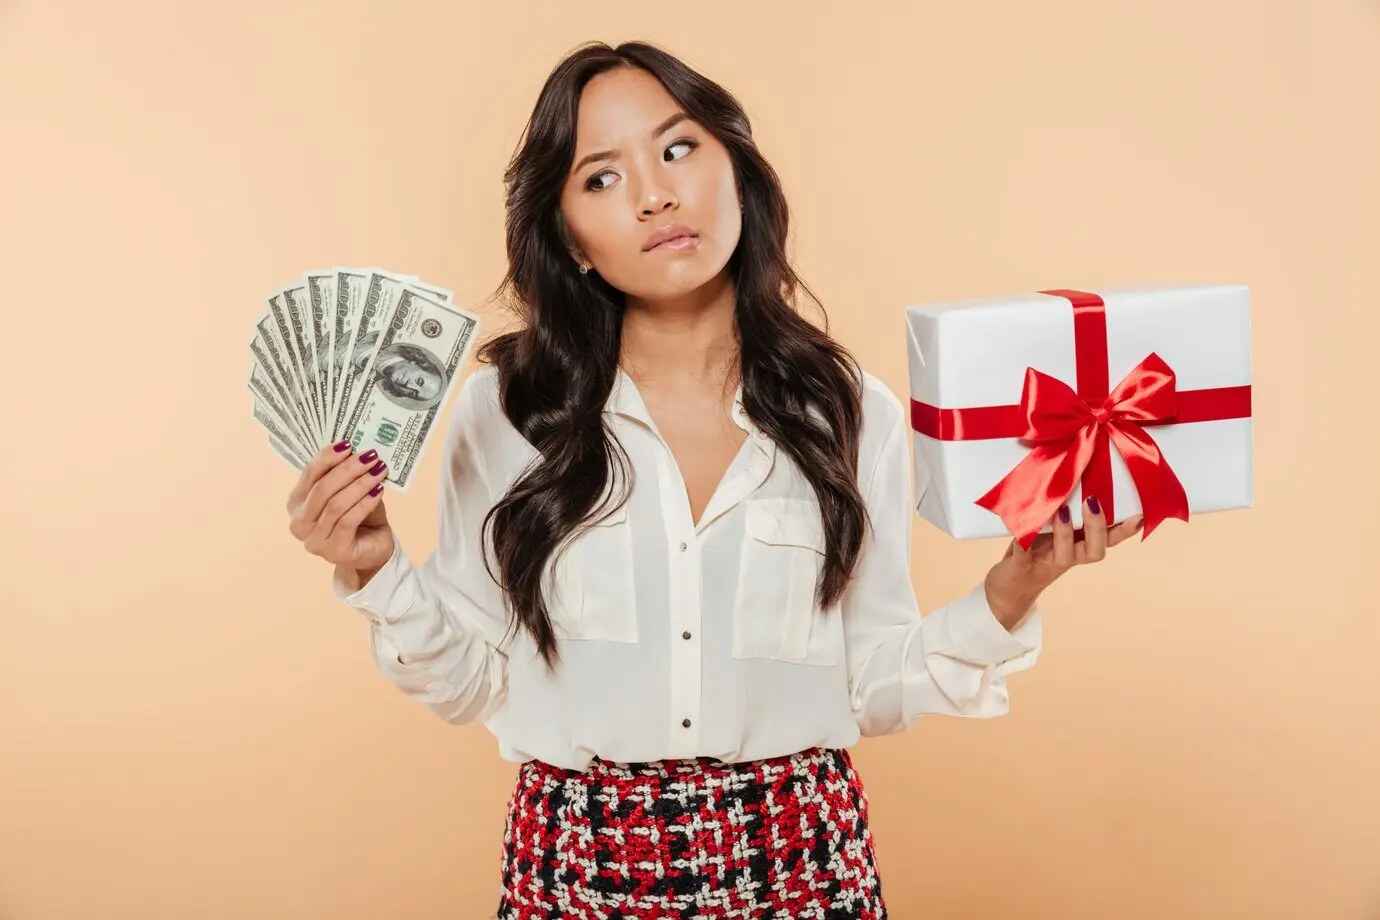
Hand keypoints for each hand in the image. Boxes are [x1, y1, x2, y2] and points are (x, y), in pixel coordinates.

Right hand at [287, 440, 392, 574]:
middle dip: (348, 469)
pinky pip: (348, 521)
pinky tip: (379, 491)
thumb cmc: (360, 516)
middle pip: (322, 489)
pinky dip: (365, 503)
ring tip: (378, 471)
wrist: (374, 549)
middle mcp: (299, 522)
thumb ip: (346, 474)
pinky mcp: (333, 551)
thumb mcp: (350, 490)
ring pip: (335, 505)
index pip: (309, 474)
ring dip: (359, 484)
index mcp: (297, 502)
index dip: (328, 457)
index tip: (348, 443)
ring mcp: (314, 540)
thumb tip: (358, 449)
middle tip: (370, 456)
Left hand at [984, 496, 1143, 627]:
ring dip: (1066, 533)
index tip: (1139, 516)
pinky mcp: (1022, 569)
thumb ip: (1067, 506)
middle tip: (1092, 502)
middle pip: (1094, 551)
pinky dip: (1022, 545)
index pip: (1109, 539)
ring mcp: (1047, 564)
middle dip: (1096, 528)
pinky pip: (1024, 557)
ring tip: (1062, 511)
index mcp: (1081, 545)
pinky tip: (1020, 534)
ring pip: (1065, 555)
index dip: (1124, 531)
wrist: (1009, 584)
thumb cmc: (1036, 548)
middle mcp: (1070, 557)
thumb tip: (1078, 472)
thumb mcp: (1054, 525)